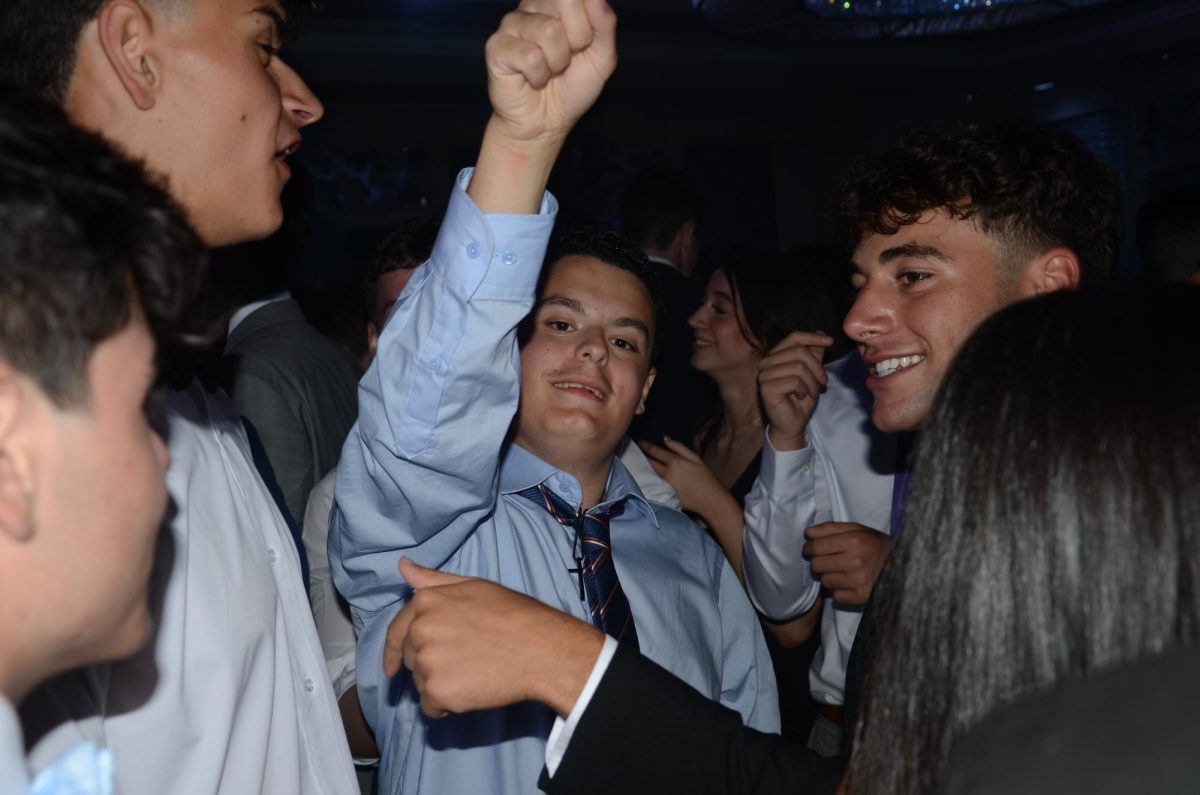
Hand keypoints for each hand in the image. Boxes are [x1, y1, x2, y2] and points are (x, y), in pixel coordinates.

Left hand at [384, 559, 603, 717]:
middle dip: (429, 664)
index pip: (396, 631)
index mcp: (426, 602)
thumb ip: (432, 580)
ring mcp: (427, 662)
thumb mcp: (472, 586)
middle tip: (464, 661)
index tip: (392, 668)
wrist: (540, 649)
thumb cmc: (513, 615)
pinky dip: (446, 706)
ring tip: (473, 672)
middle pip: (410, 659)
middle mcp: (420, 630)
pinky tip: (471, 691)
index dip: (393, 651)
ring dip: (439, 684)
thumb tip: (402, 566)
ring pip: (420, 684)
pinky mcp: (437, 692)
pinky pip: (431, 707)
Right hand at [472, 0, 616, 211]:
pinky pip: (530, 56)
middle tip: (566, 60)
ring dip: (557, 62)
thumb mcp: (601, 58)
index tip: (582, 47)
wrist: (546, 124)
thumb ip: (605, 24)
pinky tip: (532, 79)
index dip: (590, 26)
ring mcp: (512, 23)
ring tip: (548, 72)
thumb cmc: (571, 88)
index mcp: (557, 3)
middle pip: (565, 1)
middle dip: (577, 39)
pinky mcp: (496, 46)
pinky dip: (538, 76)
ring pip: (548, 30)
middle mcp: (533, 6)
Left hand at [639, 437, 723, 515]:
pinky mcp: (664, 494)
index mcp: (674, 461)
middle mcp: (666, 472)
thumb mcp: (695, 458)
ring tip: (638, 462)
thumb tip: (665, 438)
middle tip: (635, 452)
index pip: (655, 451)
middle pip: (649, 462)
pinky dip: (649, 478)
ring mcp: (664, 484)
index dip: (645, 446)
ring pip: (650, 473)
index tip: (640, 442)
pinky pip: (653, 483)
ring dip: (643, 467)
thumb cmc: (706, 478)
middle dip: (642, 456)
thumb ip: (679, 447)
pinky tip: (646, 476)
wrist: (711, 500)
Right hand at [757, 331, 832, 450]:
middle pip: (799, 351)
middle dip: (817, 367)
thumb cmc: (801, 400)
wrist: (793, 424)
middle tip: (823, 382)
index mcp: (775, 356)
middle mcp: (766, 363)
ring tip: (812, 392)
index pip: (794, 337)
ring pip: (798, 366)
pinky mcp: (766, 387)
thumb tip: (821, 333)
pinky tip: (801, 396)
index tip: (830, 341)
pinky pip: (794, 380)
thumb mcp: (812, 373)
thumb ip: (814, 354)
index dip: (813, 337)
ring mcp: (764, 375)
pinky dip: (804, 389)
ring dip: (812, 381)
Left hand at [802, 522, 890, 604]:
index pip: (815, 547)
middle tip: (828, 560)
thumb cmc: (876, 544)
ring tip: (842, 571)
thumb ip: (831, 529)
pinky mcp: (862, 597)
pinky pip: (836, 596)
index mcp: (854, 541)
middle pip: (816, 565)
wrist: (904, 564)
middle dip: (819, 562)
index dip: (808, 548)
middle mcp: (855, 561)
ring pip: (825, 581)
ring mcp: (858, 581)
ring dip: (830, 576)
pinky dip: (840, 591)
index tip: (810, 549)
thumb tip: (807, 533)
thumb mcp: (857, 529)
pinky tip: (849, 584)